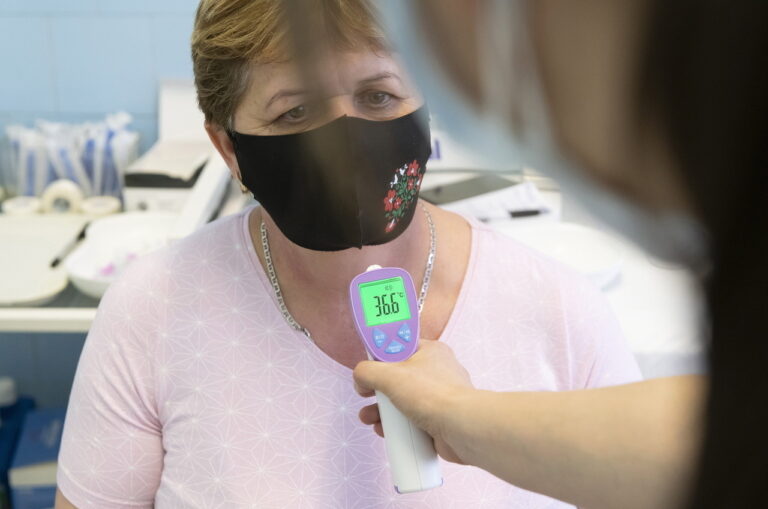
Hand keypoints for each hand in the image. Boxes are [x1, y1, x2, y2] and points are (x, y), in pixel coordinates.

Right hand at [353, 339, 473, 463]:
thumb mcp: (390, 375)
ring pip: (403, 401)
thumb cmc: (433, 395)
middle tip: (366, 395)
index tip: (368, 364)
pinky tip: (386, 431)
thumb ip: (368, 371)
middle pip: (398, 377)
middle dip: (378, 390)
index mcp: (429, 351)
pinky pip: (412, 421)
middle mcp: (436, 372)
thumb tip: (360, 376)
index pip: (399, 346)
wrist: (462, 429)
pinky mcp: (439, 420)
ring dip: (383, 411)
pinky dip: (397, 427)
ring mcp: (438, 397)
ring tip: (370, 418)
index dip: (381, 355)